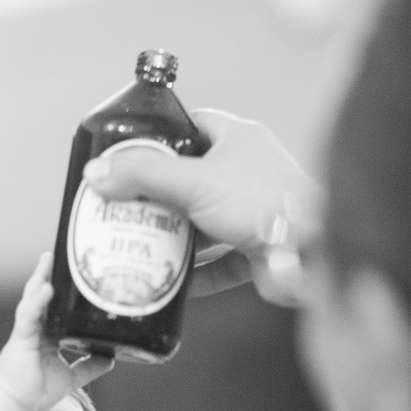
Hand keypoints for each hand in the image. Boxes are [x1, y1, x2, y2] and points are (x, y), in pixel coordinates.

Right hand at [0, 253, 112, 410]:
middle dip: (45, 274)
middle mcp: (34, 331)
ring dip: (39, 278)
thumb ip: (90, 366)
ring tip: (47, 260)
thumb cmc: (37, 393)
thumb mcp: (72, 377)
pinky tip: (46, 289)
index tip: (66, 270)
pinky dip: (37, 302)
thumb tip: (112, 357)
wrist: (17, 407)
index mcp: (44, 337)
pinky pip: (28, 316)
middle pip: (39, 296)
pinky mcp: (19, 340)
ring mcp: (25, 333)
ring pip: (31, 300)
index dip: (57, 289)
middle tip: (53, 254)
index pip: (51, 307)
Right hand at [82, 109, 321, 302]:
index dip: (159, 136)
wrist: (313, 252)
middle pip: (189, 179)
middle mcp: (245, 173)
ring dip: (172, 237)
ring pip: (200, 223)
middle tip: (120, 205)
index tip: (127, 153)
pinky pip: (216, 263)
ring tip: (134, 243)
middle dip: (156, 195)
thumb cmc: (266, 202)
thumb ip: (143, 175)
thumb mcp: (194, 181)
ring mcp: (251, 213)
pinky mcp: (255, 250)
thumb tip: (96, 173)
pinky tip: (167, 283)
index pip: (191, 126)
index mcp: (237, 140)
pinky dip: (193, 275)